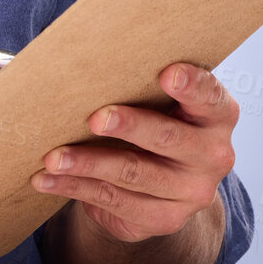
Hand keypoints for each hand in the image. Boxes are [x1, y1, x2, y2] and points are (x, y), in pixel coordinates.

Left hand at [30, 62, 238, 242]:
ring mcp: (190, 192)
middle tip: (94, 118)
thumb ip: (137, 75)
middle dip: (129, 126)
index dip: (192, 86)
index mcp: (216, 114)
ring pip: (133, 174)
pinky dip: (74, 188)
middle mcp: (213, 155)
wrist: (163, 181)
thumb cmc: (152, 115)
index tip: (166, 73)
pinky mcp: (163, 219)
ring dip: (87, 163)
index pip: (210, 97)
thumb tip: (81, 44)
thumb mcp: (156, 94)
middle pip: (169, 139)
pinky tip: (46, 178)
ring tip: (52, 155)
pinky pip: (113, 201)